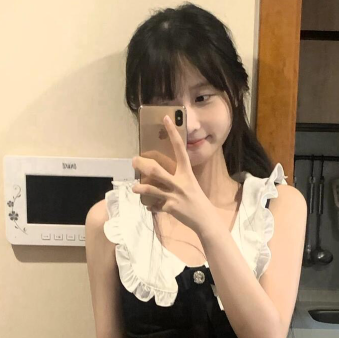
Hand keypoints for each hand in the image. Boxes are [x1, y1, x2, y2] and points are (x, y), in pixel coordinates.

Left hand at [132, 115, 215, 234]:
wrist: (205, 219)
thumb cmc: (196, 199)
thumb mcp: (190, 183)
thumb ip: (176, 177)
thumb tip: (159, 173)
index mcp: (186, 173)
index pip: (179, 149)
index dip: (173, 133)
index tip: (165, 118)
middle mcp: (180, 182)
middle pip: (156, 170)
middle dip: (142, 165)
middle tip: (134, 161)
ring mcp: (174, 195)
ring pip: (151, 189)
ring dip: (140, 188)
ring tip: (134, 187)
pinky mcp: (171, 208)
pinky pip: (155, 206)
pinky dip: (151, 206)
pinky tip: (148, 206)